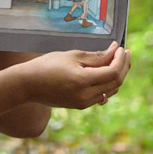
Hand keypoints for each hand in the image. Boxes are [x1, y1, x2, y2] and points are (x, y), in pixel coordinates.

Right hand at [14, 42, 130, 108]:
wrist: (27, 85)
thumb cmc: (46, 66)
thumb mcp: (72, 56)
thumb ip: (95, 56)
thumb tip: (114, 51)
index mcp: (82, 81)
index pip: (113, 72)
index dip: (120, 60)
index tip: (121, 47)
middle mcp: (85, 96)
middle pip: (115, 83)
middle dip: (123, 66)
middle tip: (125, 52)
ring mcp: (83, 103)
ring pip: (111, 90)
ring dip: (117, 75)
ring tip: (118, 60)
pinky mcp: (80, 105)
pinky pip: (101, 95)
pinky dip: (108, 83)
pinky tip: (107, 71)